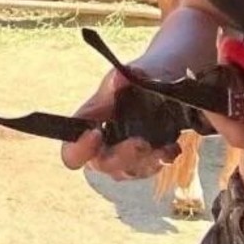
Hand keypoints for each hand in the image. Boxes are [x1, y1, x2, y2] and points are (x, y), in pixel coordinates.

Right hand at [60, 64, 181, 181]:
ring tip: (164, 146)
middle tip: (142, 143)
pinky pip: (151, 169)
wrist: (164, 78)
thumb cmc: (136, 75)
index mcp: (87, 125)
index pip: (71, 151)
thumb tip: (119, 78)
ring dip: (147, 161)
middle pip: (103, 165)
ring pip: (130, 170)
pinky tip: (172, 148)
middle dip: (123, 156)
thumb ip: (122, 77)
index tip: (96, 134)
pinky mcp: (146, 161)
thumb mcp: (129, 72)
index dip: (79, 149)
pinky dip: (162, 160)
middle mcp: (103, 147)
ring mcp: (124, 157)